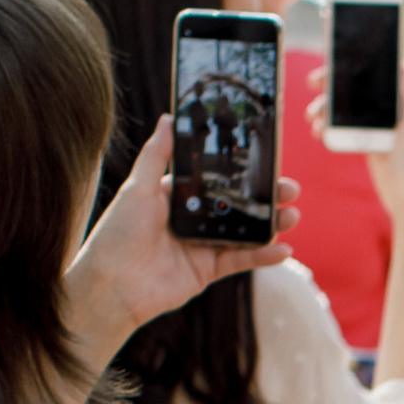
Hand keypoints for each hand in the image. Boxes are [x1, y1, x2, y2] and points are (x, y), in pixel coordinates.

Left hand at [59, 117, 297, 393]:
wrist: (113, 285)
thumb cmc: (118, 233)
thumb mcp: (137, 188)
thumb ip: (157, 155)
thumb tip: (168, 118)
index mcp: (177, 196)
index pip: (215, 178)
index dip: (240, 170)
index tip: (264, 159)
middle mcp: (193, 219)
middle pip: (236, 203)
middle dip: (264, 196)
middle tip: (288, 188)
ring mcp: (203, 245)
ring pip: (244, 231)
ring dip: (270, 224)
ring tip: (291, 215)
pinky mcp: (209, 270)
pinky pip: (241, 260)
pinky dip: (263, 256)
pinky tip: (282, 249)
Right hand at [313, 61, 403, 235]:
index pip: (376, 76)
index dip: (353, 67)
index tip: (332, 64)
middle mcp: (392, 111)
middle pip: (358, 90)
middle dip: (334, 86)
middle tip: (313, 83)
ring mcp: (379, 127)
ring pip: (347, 109)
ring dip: (327, 109)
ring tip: (313, 117)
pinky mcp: (368, 143)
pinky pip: (345, 129)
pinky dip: (330, 128)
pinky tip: (318, 131)